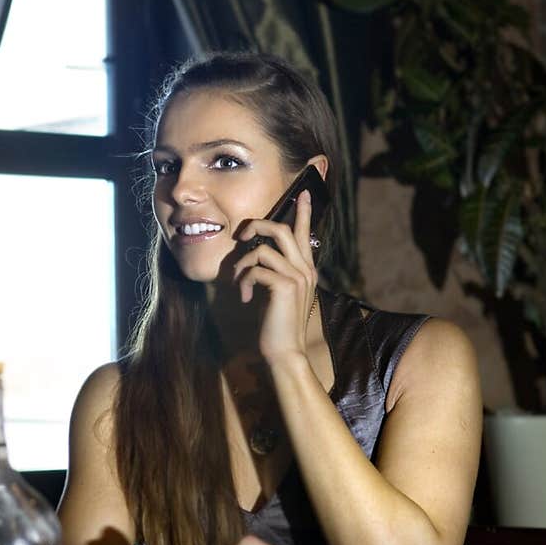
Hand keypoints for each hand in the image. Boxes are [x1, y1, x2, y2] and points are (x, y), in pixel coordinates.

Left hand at [233, 188, 317, 362]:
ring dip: (243, 264)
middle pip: (282, 229)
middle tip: (241, 235)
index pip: (305, 233)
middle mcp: (305, 269)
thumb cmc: (277, 324)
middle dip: (258, 225)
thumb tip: (257, 256)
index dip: (304, 211)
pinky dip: (244, 281)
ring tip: (239, 282)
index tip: (305, 192)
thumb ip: (275, 273)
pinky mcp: (285, 287)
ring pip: (264, 249)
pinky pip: (256, 269)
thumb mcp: (278, 294)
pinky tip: (245, 298)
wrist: (285, 352)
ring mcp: (297, 277)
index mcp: (305, 269)